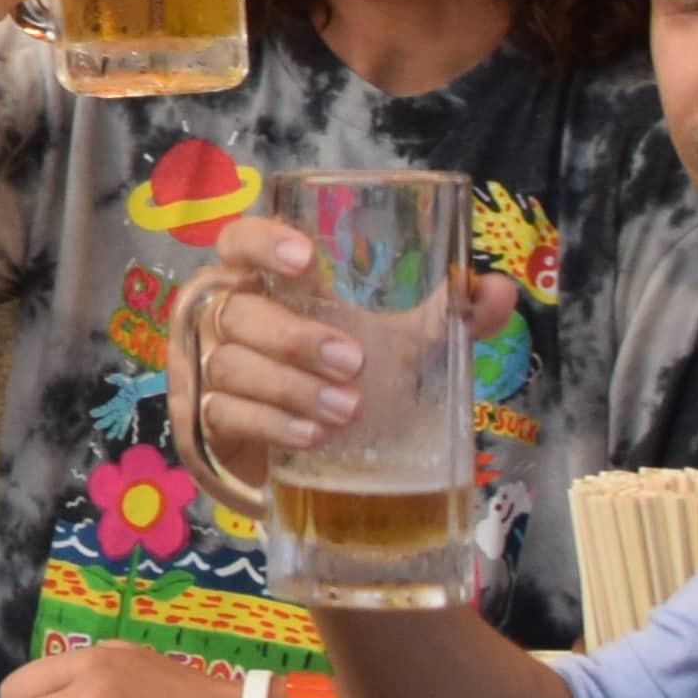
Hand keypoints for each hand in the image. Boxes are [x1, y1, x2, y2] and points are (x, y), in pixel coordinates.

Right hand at [172, 211, 520, 502]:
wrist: (311, 456)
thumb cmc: (347, 377)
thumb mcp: (401, 344)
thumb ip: (447, 316)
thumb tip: (494, 289)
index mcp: (262, 282)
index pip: (238, 242)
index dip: (261, 242)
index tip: (306, 259)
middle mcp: (223, 318)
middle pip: (236, 311)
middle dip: (294, 337)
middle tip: (354, 362)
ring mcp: (205, 370)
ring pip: (230, 366)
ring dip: (290, 387)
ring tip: (348, 409)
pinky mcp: (203, 424)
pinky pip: (224, 415)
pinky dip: (270, 424)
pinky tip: (310, 435)